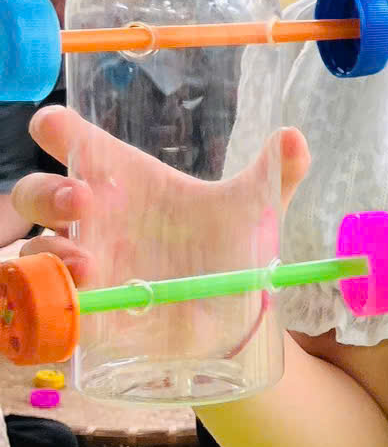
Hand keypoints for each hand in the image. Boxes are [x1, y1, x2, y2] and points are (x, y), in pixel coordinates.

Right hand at [14, 108, 309, 343]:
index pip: (71, 139)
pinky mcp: (84, 312)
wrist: (237, 319)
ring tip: (88, 265)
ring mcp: (82, 266)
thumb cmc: (230, 250)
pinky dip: (46, 303)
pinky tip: (76, 304)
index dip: (55, 128)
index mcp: (122, 180)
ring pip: (34, 252)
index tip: (56, 127)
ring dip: (48, 254)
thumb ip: (276, 174)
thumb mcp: (257, 210)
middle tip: (82, 201)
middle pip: (37, 193)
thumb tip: (295, 138)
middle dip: (46, 192)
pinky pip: (44, 305)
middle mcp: (93, 220)